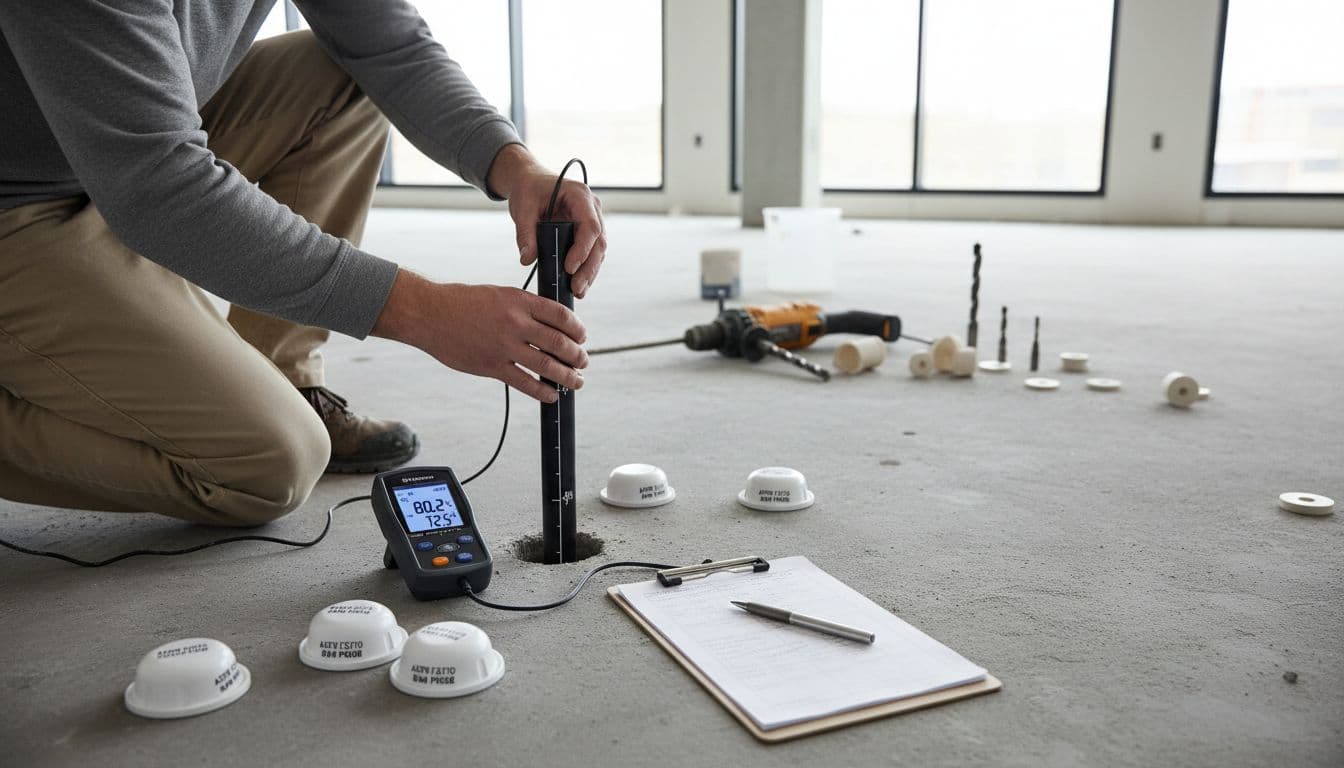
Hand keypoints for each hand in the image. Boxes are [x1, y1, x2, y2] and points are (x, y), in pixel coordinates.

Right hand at [372, 270, 587, 402]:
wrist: (429, 314)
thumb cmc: (463, 302)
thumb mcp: (498, 294)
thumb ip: (523, 307)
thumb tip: (550, 323)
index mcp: (519, 301)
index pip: (560, 315)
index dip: (577, 329)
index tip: (582, 337)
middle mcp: (515, 323)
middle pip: (559, 342)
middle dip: (577, 355)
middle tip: (584, 362)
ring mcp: (504, 347)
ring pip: (547, 365)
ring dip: (567, 376)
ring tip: (577, 381)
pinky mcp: (492, 366)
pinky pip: (524, 383)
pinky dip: (542, 391)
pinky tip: (552, 395)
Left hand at [487, 144, 605, 298]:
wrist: (531, 181)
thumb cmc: (529, 189)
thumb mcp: (523, 209)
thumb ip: (525, 234)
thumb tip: (527, 260)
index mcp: (579, 195)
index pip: (590, 225)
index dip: (583, 249)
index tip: (569, 268)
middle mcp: (592, 208)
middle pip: (599, 242)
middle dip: (589, 268)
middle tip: (577, 288)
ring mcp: (592, 219)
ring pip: (599, 250)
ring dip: (590, 272)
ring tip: (578, 291)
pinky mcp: (586, 231)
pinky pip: (591, 251)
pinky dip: (585, 268)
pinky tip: (578, 284)